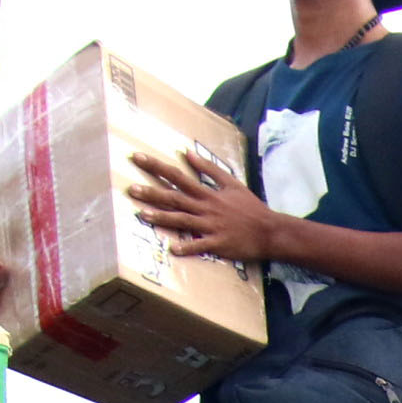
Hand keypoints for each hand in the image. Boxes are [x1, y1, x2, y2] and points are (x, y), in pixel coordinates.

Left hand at [131, 147, 281, 265]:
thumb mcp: (231, 183)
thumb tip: (187, 153)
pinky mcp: (218, 244)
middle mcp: (206, 208)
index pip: (177, 176)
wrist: (270, 231)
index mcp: (208, 193)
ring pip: (182, 220)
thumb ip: (209, 168)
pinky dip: (187, 247)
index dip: (156, 166)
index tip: (137, 158)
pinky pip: (199, 245)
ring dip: (162, 217)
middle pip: (174, 197)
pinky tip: (172, 249)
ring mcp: (211, 226)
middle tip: (131, 189)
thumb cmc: (250, 207)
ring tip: (142, 215)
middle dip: (152, 192)